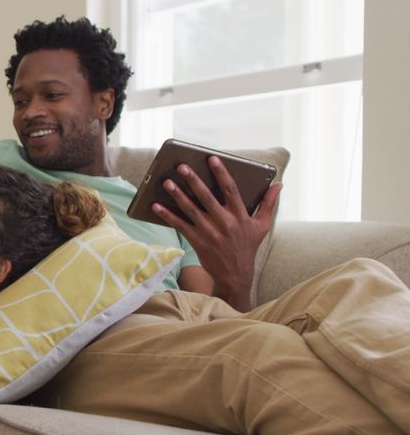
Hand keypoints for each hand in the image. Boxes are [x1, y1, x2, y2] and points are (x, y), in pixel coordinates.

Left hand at [152, 155, 281, 310]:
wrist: (236, 275)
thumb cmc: (248, 246)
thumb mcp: (262, 225)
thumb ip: (268, 203)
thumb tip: (279, 184)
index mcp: (241, 216)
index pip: (231, 190)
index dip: (222, 173)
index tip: (212, 159)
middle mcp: (225, 223)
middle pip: (207, 197)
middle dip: (194, 181)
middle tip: (181, 166)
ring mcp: (210, 233)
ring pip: (191, 210)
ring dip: (178, 196)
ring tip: (167, 182)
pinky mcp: (198, 242)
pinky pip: (180, 226)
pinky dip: (168, 216)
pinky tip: (156, 206)